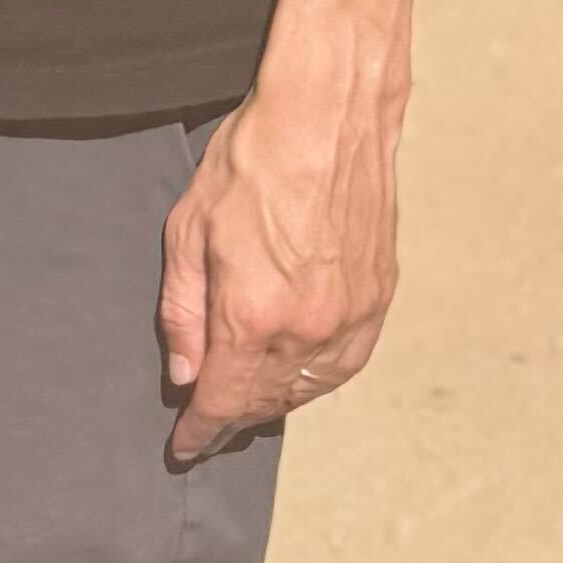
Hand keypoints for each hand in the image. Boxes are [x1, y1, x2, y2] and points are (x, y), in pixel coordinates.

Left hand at [159, 50, 402, 466]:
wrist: (328, 115)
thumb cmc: (252, 160)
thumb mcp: (188, 231)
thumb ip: (184, 312)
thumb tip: (186, 374)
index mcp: (254, 314)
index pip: (223, 400)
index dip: (200, 432)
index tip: (185, 448)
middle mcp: (309, 326)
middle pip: (265, 401)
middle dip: (233, 416)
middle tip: (208, 421)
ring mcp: (352, 315)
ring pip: (309, 388)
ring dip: (274, 401)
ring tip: (247, 398)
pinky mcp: (379, 297)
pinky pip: (345, 362)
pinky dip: (316, 377)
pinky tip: (295, 371)